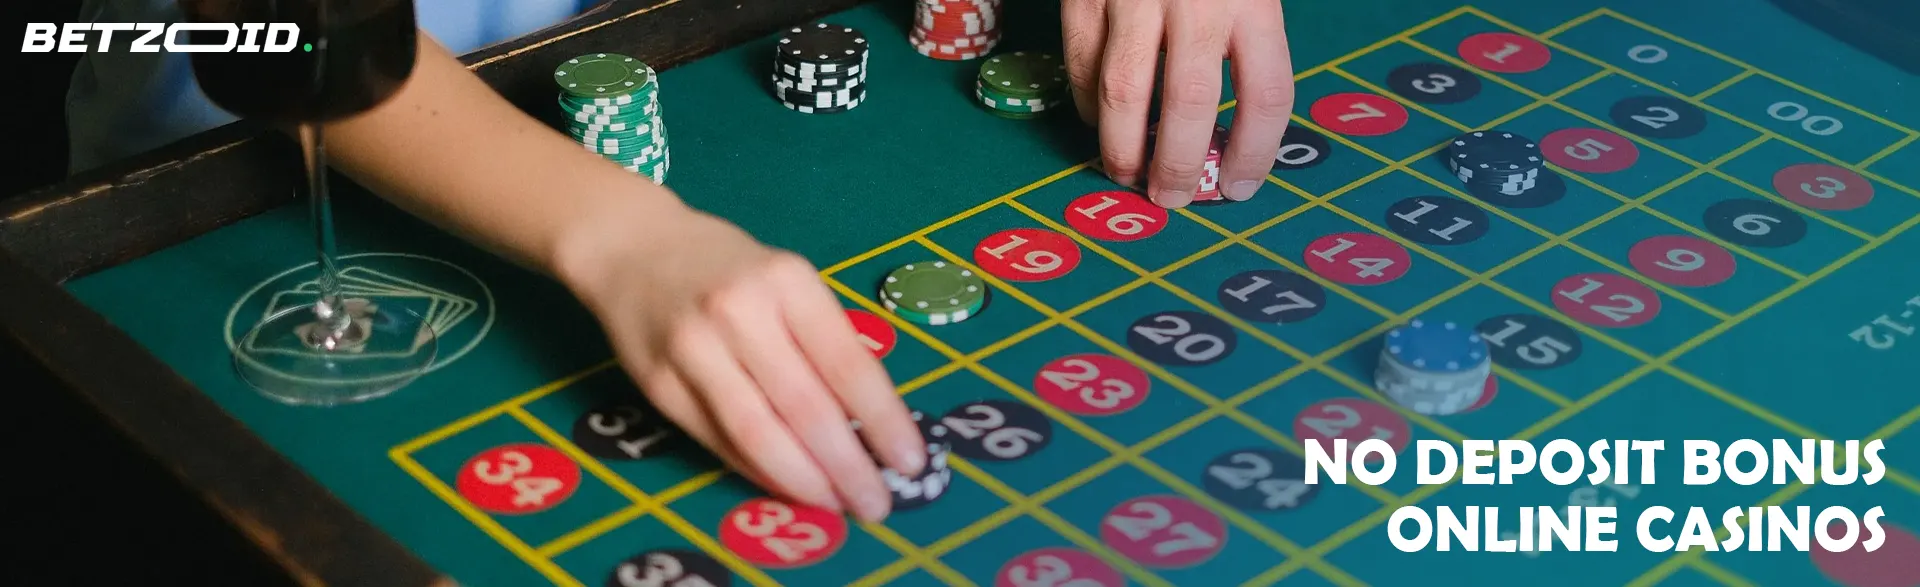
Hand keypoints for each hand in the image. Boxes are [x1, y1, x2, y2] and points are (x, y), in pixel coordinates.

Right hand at [553, 199, 925, 521]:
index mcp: (787, 282)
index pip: (847, 364)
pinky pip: (718, 439)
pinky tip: (788, 487)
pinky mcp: (659, 383)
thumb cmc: (729, 269)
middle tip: (877, 504)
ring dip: (804, 480)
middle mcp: (739, 312)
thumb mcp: (787, 281)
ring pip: (758, 432)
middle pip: (805, 407)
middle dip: (848, 466)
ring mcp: (693, 349)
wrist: (632, 246)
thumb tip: (869, 424)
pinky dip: (758, 470)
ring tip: (837, 504)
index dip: (883, 420)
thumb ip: (823, 341)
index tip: (911, 461)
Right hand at [1062, 0, 1294, 207]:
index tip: (1240, 188)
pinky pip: (1079, 62)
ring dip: (1122, 148)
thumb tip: (1233, 133)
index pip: (1268, 94)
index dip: (1256, 154)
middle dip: (1180, 167)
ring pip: (1124, 92)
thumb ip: (1249, 40)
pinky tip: (1099, 122)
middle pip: (1190, 105)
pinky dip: (1086, 103)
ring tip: (1126, 174)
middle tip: (1172, 199)